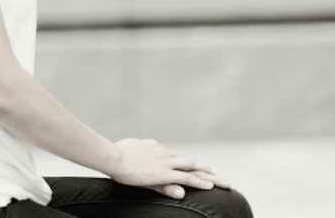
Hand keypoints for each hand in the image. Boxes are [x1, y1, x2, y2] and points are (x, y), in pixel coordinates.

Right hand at [105, 138, 231, 199]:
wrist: (112, 156)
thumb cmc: (118, 155)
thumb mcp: (135, 157)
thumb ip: (146, 163)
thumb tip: (150, 165)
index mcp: (157, 149)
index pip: (180, 158)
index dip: (192, 165)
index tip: (203, 170)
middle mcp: (165, 153)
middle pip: (191, 162)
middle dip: (208, 171)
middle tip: (223, 179)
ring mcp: (166, 162)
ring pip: (193, 167)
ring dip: (209, 175)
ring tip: (223, 182)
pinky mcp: (164, 172)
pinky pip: (186, 176)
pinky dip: (199, 180)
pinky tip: (209, 185)